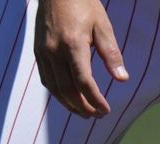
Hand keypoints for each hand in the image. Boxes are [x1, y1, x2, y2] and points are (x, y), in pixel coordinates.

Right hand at [34, 0, 128, 117]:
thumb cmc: (83, 4)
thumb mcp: (102, 26)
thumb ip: (111, 54)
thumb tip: (122, 79)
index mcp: (72, 45)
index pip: (84, 82)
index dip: (95, 100)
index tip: (106, 110)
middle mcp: (54, 51)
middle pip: (68, 90)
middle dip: (84, 107)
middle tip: (97, 115)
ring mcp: (43, 52)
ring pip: (54, 88)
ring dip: (70, 105)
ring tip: (85, 113)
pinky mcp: (38, 52)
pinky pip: (46, 79)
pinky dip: (58, 93)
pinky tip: (69, 99)